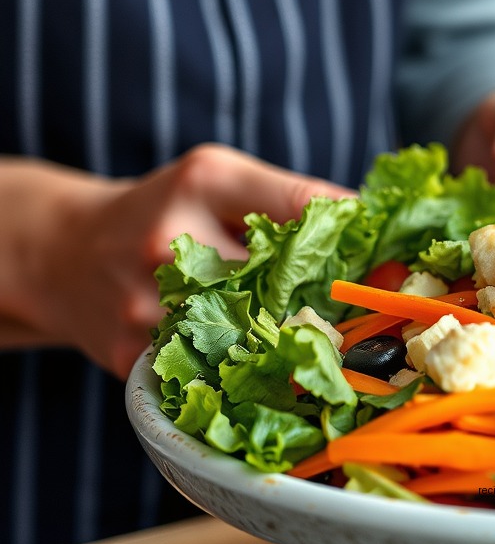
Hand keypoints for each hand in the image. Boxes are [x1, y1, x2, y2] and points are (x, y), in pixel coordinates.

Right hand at [0, 145, 352, 378]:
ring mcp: (149, 305)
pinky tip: (264, 360)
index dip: (348, 234)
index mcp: (203, 182)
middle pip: (282, 277)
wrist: (63, 254)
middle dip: (324, 292)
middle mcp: (171, 240)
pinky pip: (213, 367)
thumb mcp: (217, 176)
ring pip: (253, 331)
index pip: (300, 205)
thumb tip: (363, 222)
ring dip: (290, 334)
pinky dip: (245, 365)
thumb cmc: (158, 208)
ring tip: (316, 335)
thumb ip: (286, 195)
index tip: (382, 255)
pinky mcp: (136, 357)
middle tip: (359, 305)